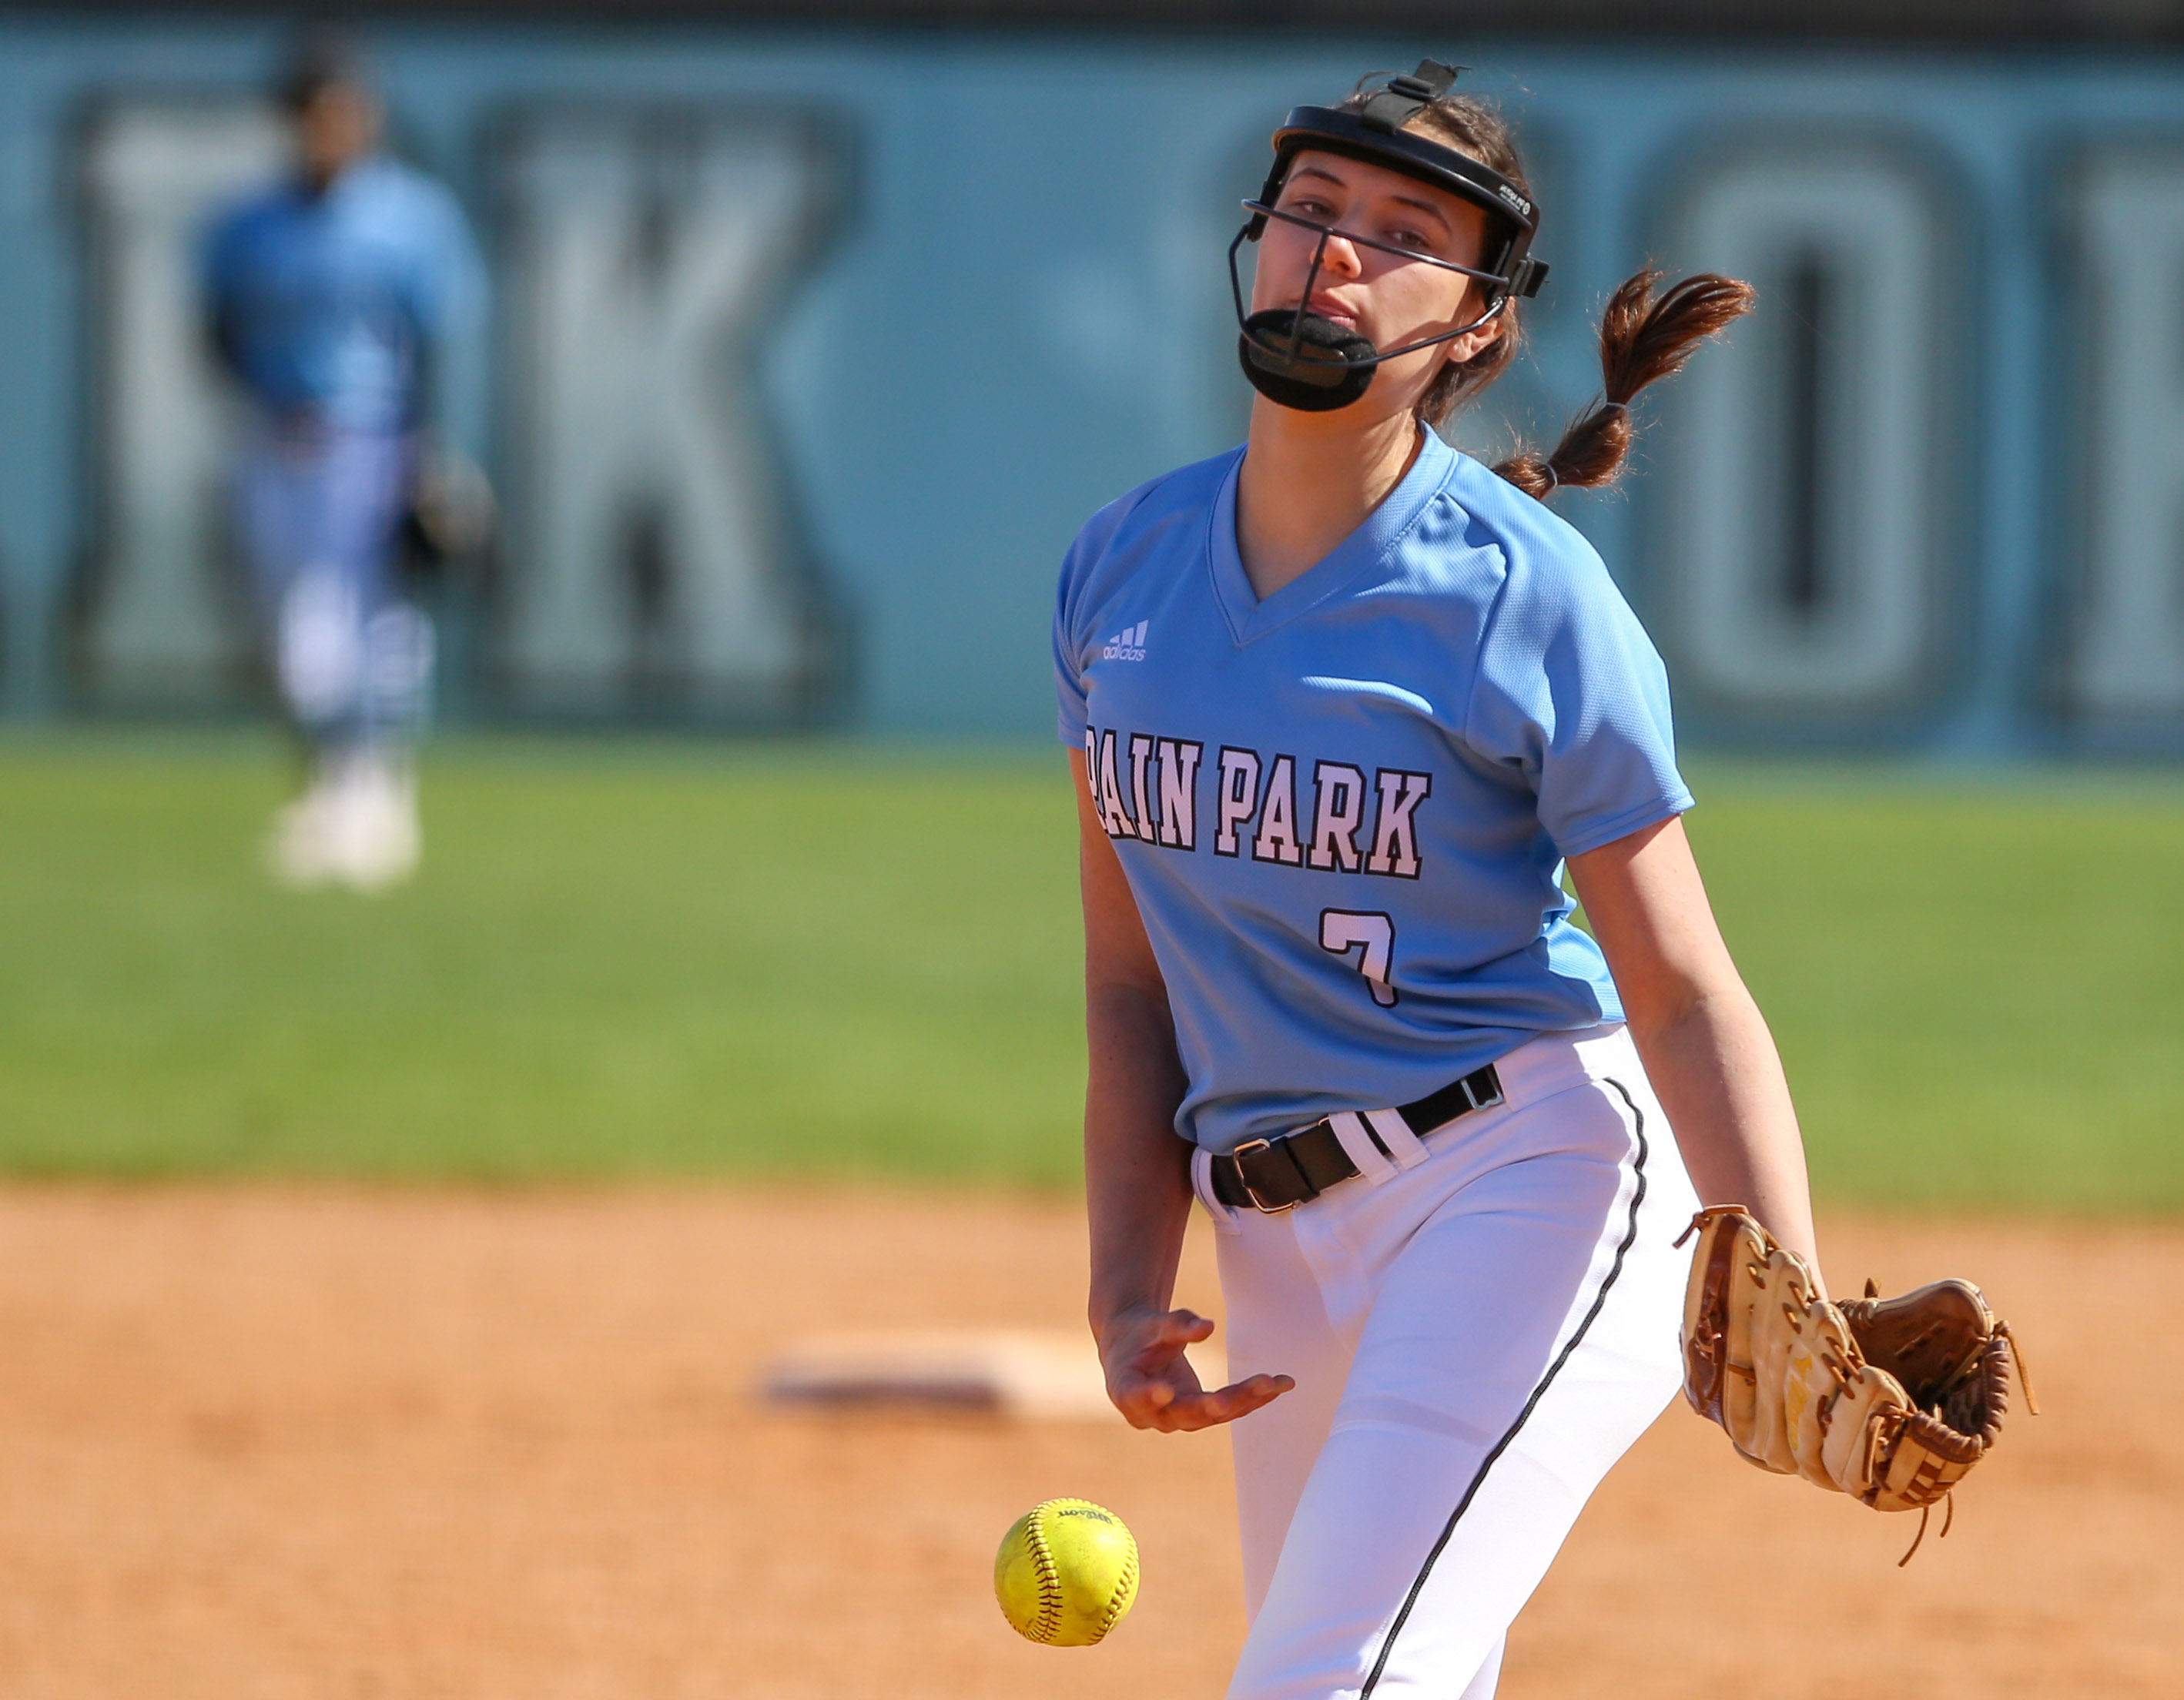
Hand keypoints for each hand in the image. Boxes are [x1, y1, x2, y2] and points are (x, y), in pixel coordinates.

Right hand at [1094, 1306, 1293, 1431]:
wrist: (1136, 1351)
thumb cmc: (1138, 1334)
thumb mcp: (1151, 1324)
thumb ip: (1176, 1325)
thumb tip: (1207, 1327)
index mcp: (1126, 1389)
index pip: (1135, 1396)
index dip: (1149, 1396)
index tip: (1163, 1390)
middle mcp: (1154, 1414)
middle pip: (1186, 1411)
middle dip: (1215, 1403)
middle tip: (1237, 1397)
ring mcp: (1180, 1418)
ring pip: (1214, 1414)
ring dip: (1247, 1399)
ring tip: (1276, 1382)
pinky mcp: (1201, 1414)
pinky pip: (1230, 1409)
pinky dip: (1254, 1398)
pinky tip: (1280, 1384)